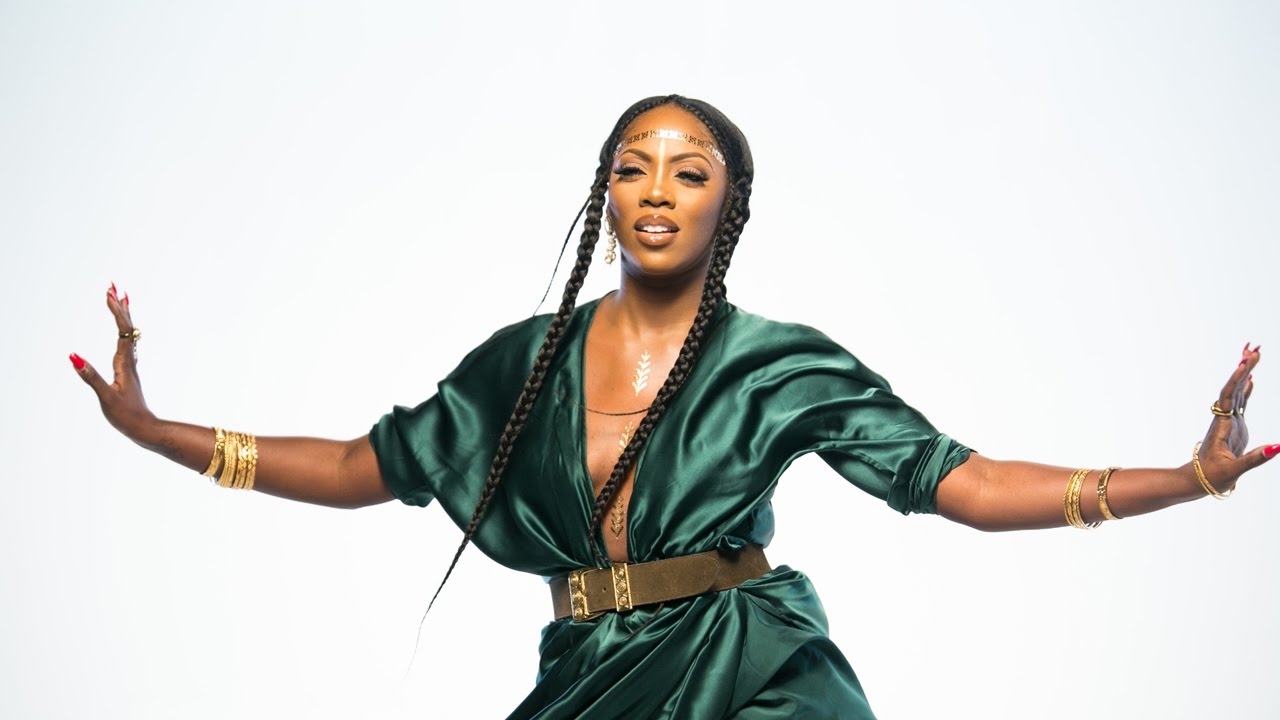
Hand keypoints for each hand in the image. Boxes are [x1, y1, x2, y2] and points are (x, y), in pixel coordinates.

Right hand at [70, 283, 157, 441]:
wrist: (144, 428)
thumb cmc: (126, 415)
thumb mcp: (105, 397)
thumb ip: (90, 377)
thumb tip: (73, 356)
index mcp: (124, 362)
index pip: (121, 330)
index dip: (116, 311)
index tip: (110, 293)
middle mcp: (129, 360)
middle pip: (126, 327)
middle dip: (119, 306)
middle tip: (113, 285)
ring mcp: (129, 365)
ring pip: (127, 334)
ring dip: (123, 315)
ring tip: (121, 298)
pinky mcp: (127, 371)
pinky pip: (126, 343)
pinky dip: (123, 330)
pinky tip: (123, 332)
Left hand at [1198, 343, 1277, 492]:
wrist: (1198, 480)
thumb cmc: (1212, 477)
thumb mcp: (1234, 470)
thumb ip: (1255, 459)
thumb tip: (1278, 447)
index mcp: (1222, 426)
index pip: (1229, 397)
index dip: (1236, 380)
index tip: (1244, 363)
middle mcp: (1224, 419)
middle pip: (1234, 389)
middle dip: (1244, 369)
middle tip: (1255, 350)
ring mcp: (1229, 422)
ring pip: (1237, 393)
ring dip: (1245, 375)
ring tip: (1254, 356)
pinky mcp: (1234, 427)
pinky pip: (1241, 403)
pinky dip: (1246, 390)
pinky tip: (1252, 379)